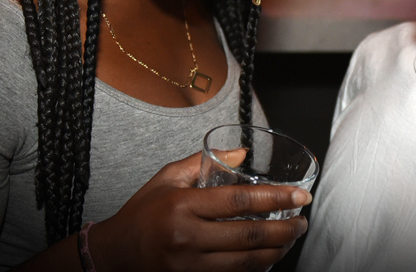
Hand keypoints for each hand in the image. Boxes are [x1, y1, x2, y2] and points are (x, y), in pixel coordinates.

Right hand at [90, 152, 310, 271]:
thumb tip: (242, 154)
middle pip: (248, 236)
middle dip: (284, 229)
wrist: (114, 255)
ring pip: (245, 262)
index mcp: (182, 206)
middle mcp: (187, 238)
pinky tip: (268, 256)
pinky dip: (255, 268)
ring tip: (291, 238)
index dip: (275, 198)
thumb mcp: (167, 178)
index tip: (300, 195)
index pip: (239, 202)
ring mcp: (189, 266)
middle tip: (302, 221)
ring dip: (276, 251)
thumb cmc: (142, 213)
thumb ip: (204, 162)